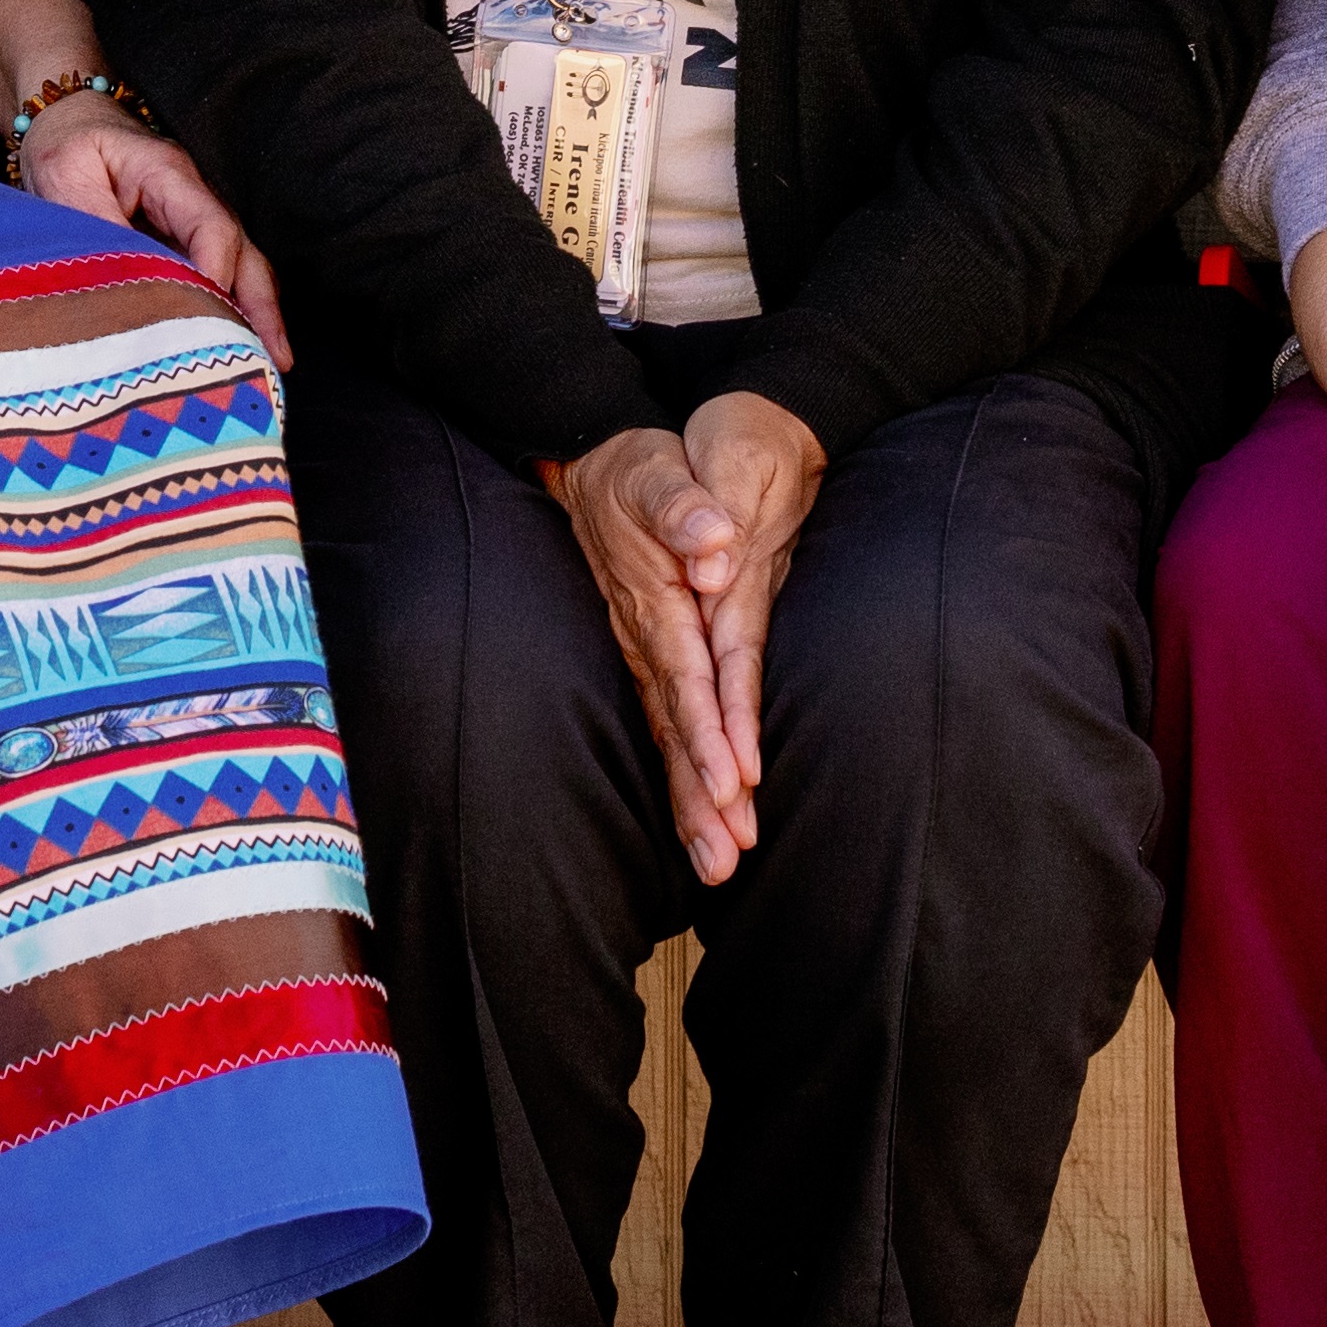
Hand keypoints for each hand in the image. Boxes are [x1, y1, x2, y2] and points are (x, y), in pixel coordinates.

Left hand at [14, 97, 289, 362]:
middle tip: (277, 360)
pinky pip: (217, 275)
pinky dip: (232, 311)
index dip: (218, 274)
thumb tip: (129, 282)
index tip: (212, 320)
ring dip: (256, 314)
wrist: (63, 121)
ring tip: (270, 365)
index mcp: (169, 175)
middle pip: (243, 252)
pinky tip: (238, 347)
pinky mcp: (181, 240)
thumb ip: (97, 224)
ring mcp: (192, 221)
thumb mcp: (66, 175)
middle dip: (261, 306)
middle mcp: (194, 198)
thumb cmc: (65, 146)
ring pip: (239, 268)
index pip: (212, 227)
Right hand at [671, 387, 823, 825]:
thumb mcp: (656, 470)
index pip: (687, 676)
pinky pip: (666, 729)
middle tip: (725, 859)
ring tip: (717, 865)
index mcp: (654, 601)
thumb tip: (713, 542)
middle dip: (700, 796)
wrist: (591, 461)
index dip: (708, 729)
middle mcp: (647, 640)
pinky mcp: (651, 659)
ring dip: (692, 803)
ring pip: (669, 740)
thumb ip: (682, 504)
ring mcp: (645, 653)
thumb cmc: (635, 467)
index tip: (735, 780)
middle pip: (675, 728)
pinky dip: (683, 779)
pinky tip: (700, 823)